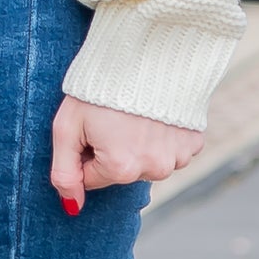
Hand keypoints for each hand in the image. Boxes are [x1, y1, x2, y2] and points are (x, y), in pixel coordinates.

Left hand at [50, 96, 201, 212]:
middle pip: (121, 171)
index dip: (86, 150)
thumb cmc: (100, 88)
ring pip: (148, 162)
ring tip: (135, 114)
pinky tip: (156, 114)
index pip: (91, 177)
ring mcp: (178, 157)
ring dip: (139, 144)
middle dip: (113, 150)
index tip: (90, 127)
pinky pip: (172, 150)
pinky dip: (163, 136)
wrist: (148, 51)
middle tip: (112, 118)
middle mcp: (154, 169)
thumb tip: (72, 207)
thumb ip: (64, 172)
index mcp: (121, 169)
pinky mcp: (194, 142)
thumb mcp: (67, 127)